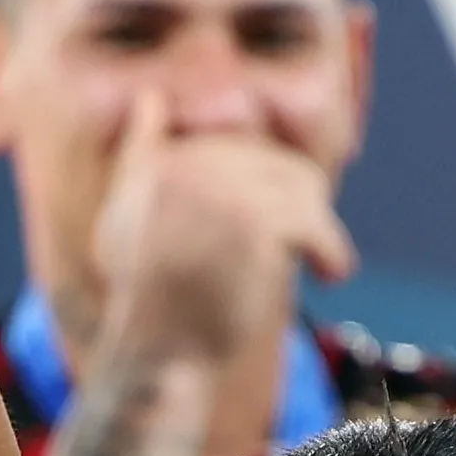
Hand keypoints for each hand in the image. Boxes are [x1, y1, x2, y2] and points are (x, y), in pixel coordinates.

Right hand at [88, 94, 354, 389]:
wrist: (155, 356)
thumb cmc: (144, 298)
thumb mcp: (124, 216)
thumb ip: (140, 156)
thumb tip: (152, 100)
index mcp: (160, 158)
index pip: (239, 146)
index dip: (265, 185)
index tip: (265, 232)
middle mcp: (187, 163)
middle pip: (277, 163)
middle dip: (297, 203)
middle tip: (305, 245)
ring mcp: (222, 190)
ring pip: (302, 186)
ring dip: (316, 226)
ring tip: (320, 260)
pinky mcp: (257, 223)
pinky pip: (316, 223)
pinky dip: (331, 252)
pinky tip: (329, 275)